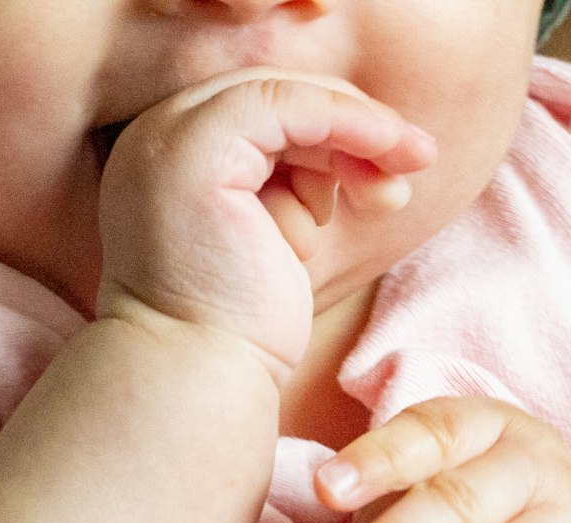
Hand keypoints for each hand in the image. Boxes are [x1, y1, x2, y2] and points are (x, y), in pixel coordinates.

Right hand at [98, 69, 434, 374]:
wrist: (198, 378)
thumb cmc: (237, 332)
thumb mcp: (273, 241)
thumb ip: (293, 188)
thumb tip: (361, 158)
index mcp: (165, 160)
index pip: (259, 115)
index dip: (330, 131)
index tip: (390, 171)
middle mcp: (153, 139)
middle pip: (272, 98)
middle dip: (351, 128)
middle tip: (416, 162)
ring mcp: (167, 139)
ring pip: (284, 97)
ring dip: (355, 137)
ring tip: (393, 196)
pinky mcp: (195, 150)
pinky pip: (284, 104)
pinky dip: (346, 123)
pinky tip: (391, 154)